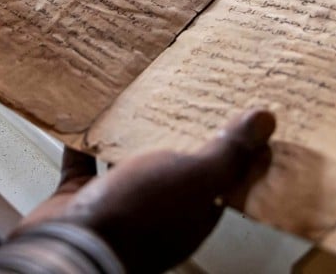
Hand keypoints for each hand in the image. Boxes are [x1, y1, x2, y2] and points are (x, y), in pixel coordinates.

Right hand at [22, 109, 275, 273]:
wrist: (68, 245)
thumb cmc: (135, 218)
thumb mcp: (195, 179)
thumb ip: (228, 154)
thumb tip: (267, 122)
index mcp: (192, 213)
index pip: (220, 178)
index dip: (231, 148)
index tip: (234, 111)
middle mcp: (156, 212)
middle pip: (172, 168)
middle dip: (177, 134)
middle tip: (185, 91)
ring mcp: (117, 206)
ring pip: (127, 163)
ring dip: (130, 135)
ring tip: (136, 97)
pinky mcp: (80, 199)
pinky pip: (84, 163)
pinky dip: (85, 141)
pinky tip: (88, 114)